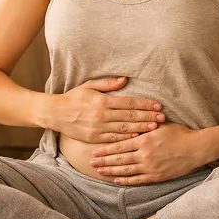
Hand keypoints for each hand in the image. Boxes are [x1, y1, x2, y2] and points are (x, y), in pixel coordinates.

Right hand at [50, 76, 165, 143]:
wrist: (55, 113)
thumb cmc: (73, 97)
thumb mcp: (89, 86)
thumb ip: (108, 84)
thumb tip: (125, 80)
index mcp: (102, 101)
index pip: (129, 103)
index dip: (145, 104)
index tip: (157, 105)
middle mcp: (102, 115)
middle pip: (130, 116)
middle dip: (148, 117)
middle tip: (162, 118)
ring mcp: (98, 128)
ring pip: (125, 129)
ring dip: (142, 128)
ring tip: (155, 127)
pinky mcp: (95, 138)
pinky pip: (114, 139)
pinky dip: (128, 138)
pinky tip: (138, 136)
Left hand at [89, 123, 214, 184]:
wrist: (196, 148)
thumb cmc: (179, 133)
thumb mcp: (159, 125)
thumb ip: (144, 126)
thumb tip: (130, 123)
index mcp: (143, 140)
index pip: (119, 146)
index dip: (105, 150)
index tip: (94, 151)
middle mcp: (144, 155)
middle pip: (119, 159)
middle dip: (103, 161)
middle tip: (91, 163)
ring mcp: (150, 167)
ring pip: (126, 171)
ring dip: (111, 171)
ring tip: (99, 172)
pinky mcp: (156, 176)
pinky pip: (137, 180)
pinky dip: (125, 181)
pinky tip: (116, 180)